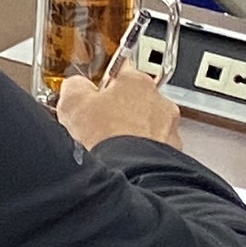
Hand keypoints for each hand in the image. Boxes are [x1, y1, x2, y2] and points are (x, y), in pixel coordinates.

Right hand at [55, 63, 183, 149]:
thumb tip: (75, 86)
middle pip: (134, 99)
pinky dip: (142, 154)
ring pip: (147, 125)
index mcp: (136, 80)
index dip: (100, 84)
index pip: (118, 70)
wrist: (130, 176)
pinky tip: (125, 161)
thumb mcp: (72, 103)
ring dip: (132, 134)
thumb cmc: (106, 139)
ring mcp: (169, 129)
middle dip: (117, 111)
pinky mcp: (173, 154)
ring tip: (111, 148)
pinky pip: (155, 149)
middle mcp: (160, 101)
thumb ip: (74, 86)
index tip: (92, 95)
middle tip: (97, 126)